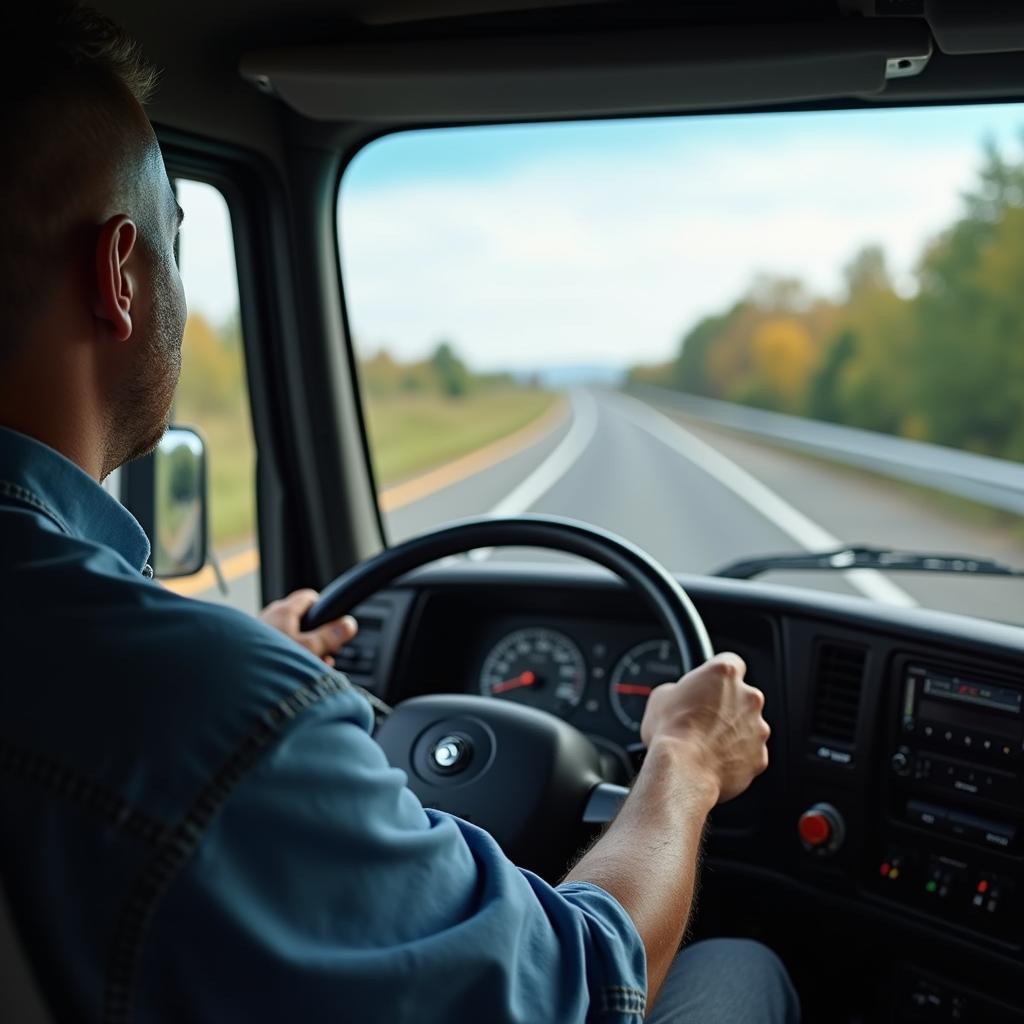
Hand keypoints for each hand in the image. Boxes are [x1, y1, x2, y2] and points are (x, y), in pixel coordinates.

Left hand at [259, 588, 357, 666]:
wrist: (230, 682)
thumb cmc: (266, 664)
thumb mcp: (308, 649)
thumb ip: (330, 636)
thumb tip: (349, 624)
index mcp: (284, 610)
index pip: (310, 597)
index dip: (325, 610)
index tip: (334, 626)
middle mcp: (269, 617)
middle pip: (301, 619)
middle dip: (316, 637)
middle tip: (325, 654)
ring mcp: (258, 633)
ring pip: (288, 636)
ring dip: (302, 650)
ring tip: (309, 668)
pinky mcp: (250, 650)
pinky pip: (275, 648)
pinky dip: (286, 658)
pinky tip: (289, 674)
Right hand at [639, 652, 769, 803]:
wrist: (684, 769)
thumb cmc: (671, 732)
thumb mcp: (661, 696)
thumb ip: (678, 690)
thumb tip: (677, 697)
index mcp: (725, 674)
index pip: (732, 662)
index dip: (718, 676)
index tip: (710, 685)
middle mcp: (748, 697)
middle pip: (743, 696)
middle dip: (727, 706)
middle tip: (704, 719)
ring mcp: (758, 727)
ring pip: (748, 726)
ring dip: (732, 732)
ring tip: (707, 745)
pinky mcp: (760, 756)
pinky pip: (750, 753)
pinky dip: (736, 757)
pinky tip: (715, 761)